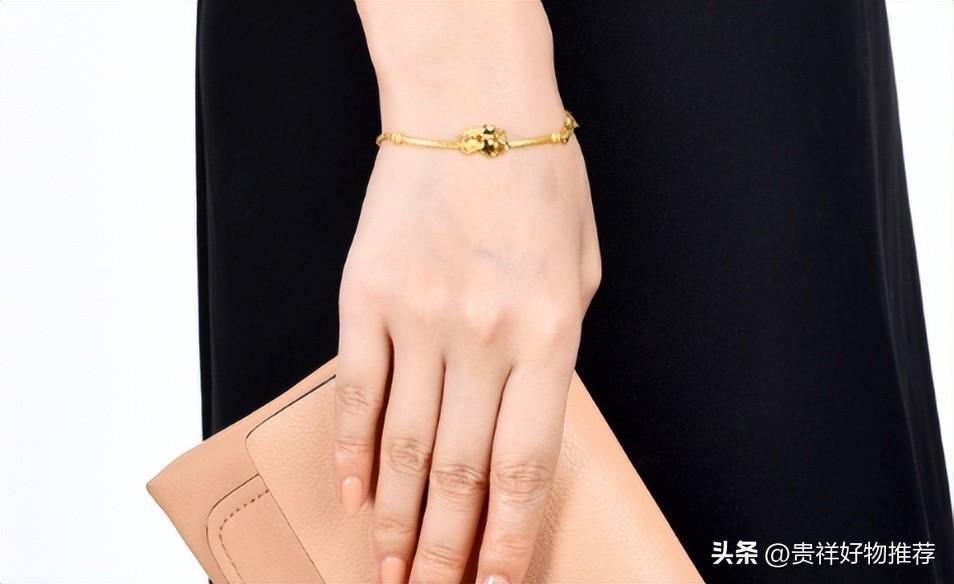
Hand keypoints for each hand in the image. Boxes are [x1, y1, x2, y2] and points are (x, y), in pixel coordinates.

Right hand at [334, 113, 600, 583]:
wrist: (474, 103)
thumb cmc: (540, 184)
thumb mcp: (580, 274)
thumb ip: (556, 355)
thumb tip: (525, 423)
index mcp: (549, 336)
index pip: (527, 467)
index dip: (509, 541)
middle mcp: (483, 336)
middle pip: (459, 472)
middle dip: (444, 550)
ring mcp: (419, 317)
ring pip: (402, 444)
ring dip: (395, 518)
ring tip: (386, 568)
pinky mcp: (366, 295)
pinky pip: (356, 388)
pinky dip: (350, 448)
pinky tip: (350, 492)